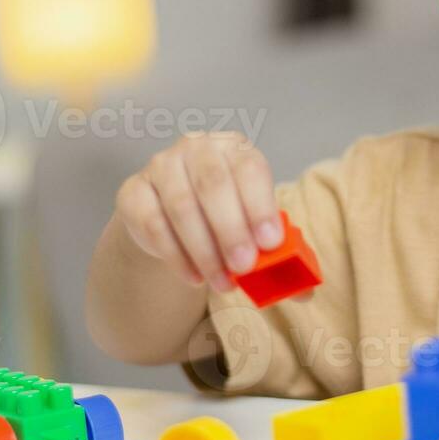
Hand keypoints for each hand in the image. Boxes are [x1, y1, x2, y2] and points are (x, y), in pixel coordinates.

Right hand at [115, 131, 291, 294]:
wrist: (171, 218)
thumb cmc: (224, 218)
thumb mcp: (254, 229)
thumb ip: (279, 255)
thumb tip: (304, 291)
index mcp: (235, 148)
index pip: (249, 168)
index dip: (260, 205)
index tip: (270, 243)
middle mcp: (197, 147)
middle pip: (212, 184)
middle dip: (231, 229)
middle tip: (244, 268)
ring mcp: (161, 166)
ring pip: (181, 205)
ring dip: (204, 250)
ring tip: (222, 283)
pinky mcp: (134, 192)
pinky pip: (153, 223)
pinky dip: (176, 256)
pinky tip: (194, 277)